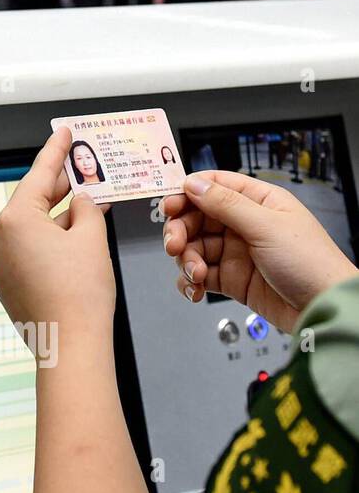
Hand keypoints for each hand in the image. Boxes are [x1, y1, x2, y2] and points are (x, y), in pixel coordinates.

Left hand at [0, 126, 116, 336]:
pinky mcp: (6, 280)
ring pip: (32, 227)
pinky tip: (75, 235)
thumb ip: (84, 209)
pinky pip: (29, 249)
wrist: (69, 343)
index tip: (63, 133)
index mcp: (14, 219)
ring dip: (59, 216)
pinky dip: (51, 239)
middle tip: (83, 168)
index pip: (38, 175)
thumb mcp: (90, 237)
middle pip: (33, 201)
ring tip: (89, 202)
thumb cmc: (80, 292)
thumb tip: (80, 201)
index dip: (55, 152)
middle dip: (61, 187)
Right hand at [162, 172, 358, 331]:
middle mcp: (244, 224)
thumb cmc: (312, 263)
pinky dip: (190, 281)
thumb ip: (225, 204)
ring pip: (194, 248)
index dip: (186, 194)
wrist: (324, 309)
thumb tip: (193, 183)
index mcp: (257, 202)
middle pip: (195, 218)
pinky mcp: (231, 279)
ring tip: (195, 274)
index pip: (212, 186)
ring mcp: (236, 252)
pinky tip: (195, 288)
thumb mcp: (266, 226)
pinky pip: (199, 274)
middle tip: (175, 245)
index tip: (169, 206)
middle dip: (180, 231)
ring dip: (186, 260)